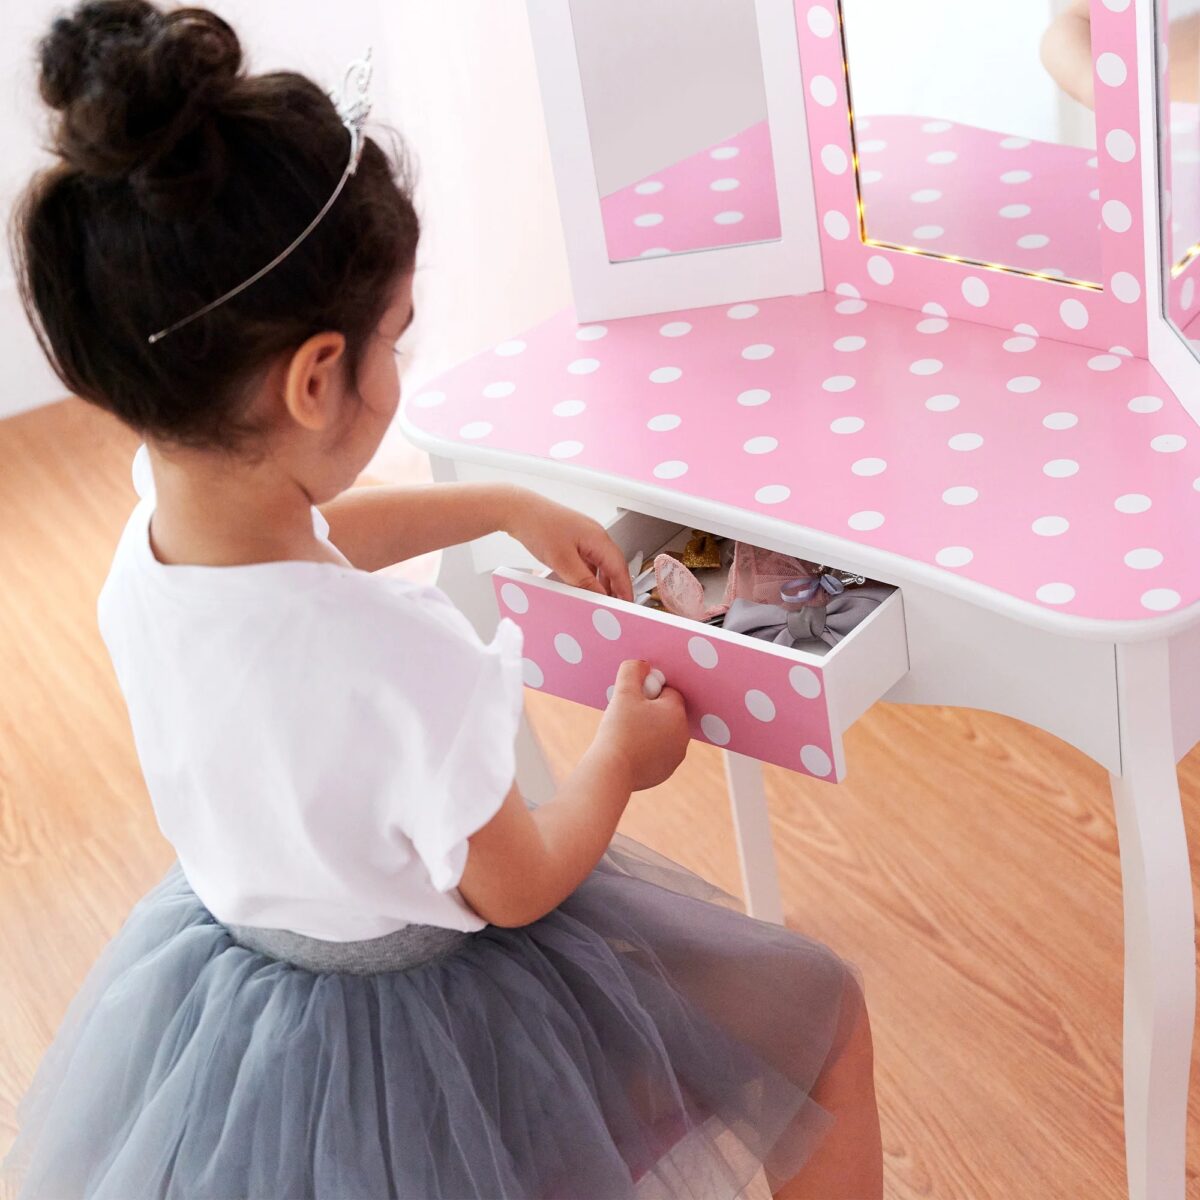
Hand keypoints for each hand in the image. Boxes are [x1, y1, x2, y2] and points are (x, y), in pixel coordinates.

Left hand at [503, 489, 633, 600]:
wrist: (517, 510)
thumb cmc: (539, 526)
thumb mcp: (563, 561)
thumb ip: (584, 581)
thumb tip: (599, 595)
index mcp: (598, 538)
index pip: (619, 568)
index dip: (625, 588)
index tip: (627, 605)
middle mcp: (595, 535)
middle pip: (612, 565)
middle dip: (615, 586)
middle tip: (613, 606)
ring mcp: (583, 536)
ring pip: (599, 563)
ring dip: (600, 581)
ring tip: (597, 599)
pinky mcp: (572, 538)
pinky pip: (586, 559)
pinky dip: (587, 574)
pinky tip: (580, 585)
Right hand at [595, 660, 688, 790]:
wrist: (612, 769)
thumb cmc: (619, 729)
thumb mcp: (623, 692)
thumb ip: (633, 671)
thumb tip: (642, 665)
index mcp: (677, 713)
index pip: (668, 692)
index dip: (649, 693)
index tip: (633, 701)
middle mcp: (683, 734)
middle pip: (667, 713)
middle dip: (650, 711)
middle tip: (627, 717)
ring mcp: (676, 755)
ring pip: (663, 733)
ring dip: (649, 730)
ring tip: (627, 734)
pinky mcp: (665, 771)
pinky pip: (658, 752)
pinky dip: (647, 749)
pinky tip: (630, 750)